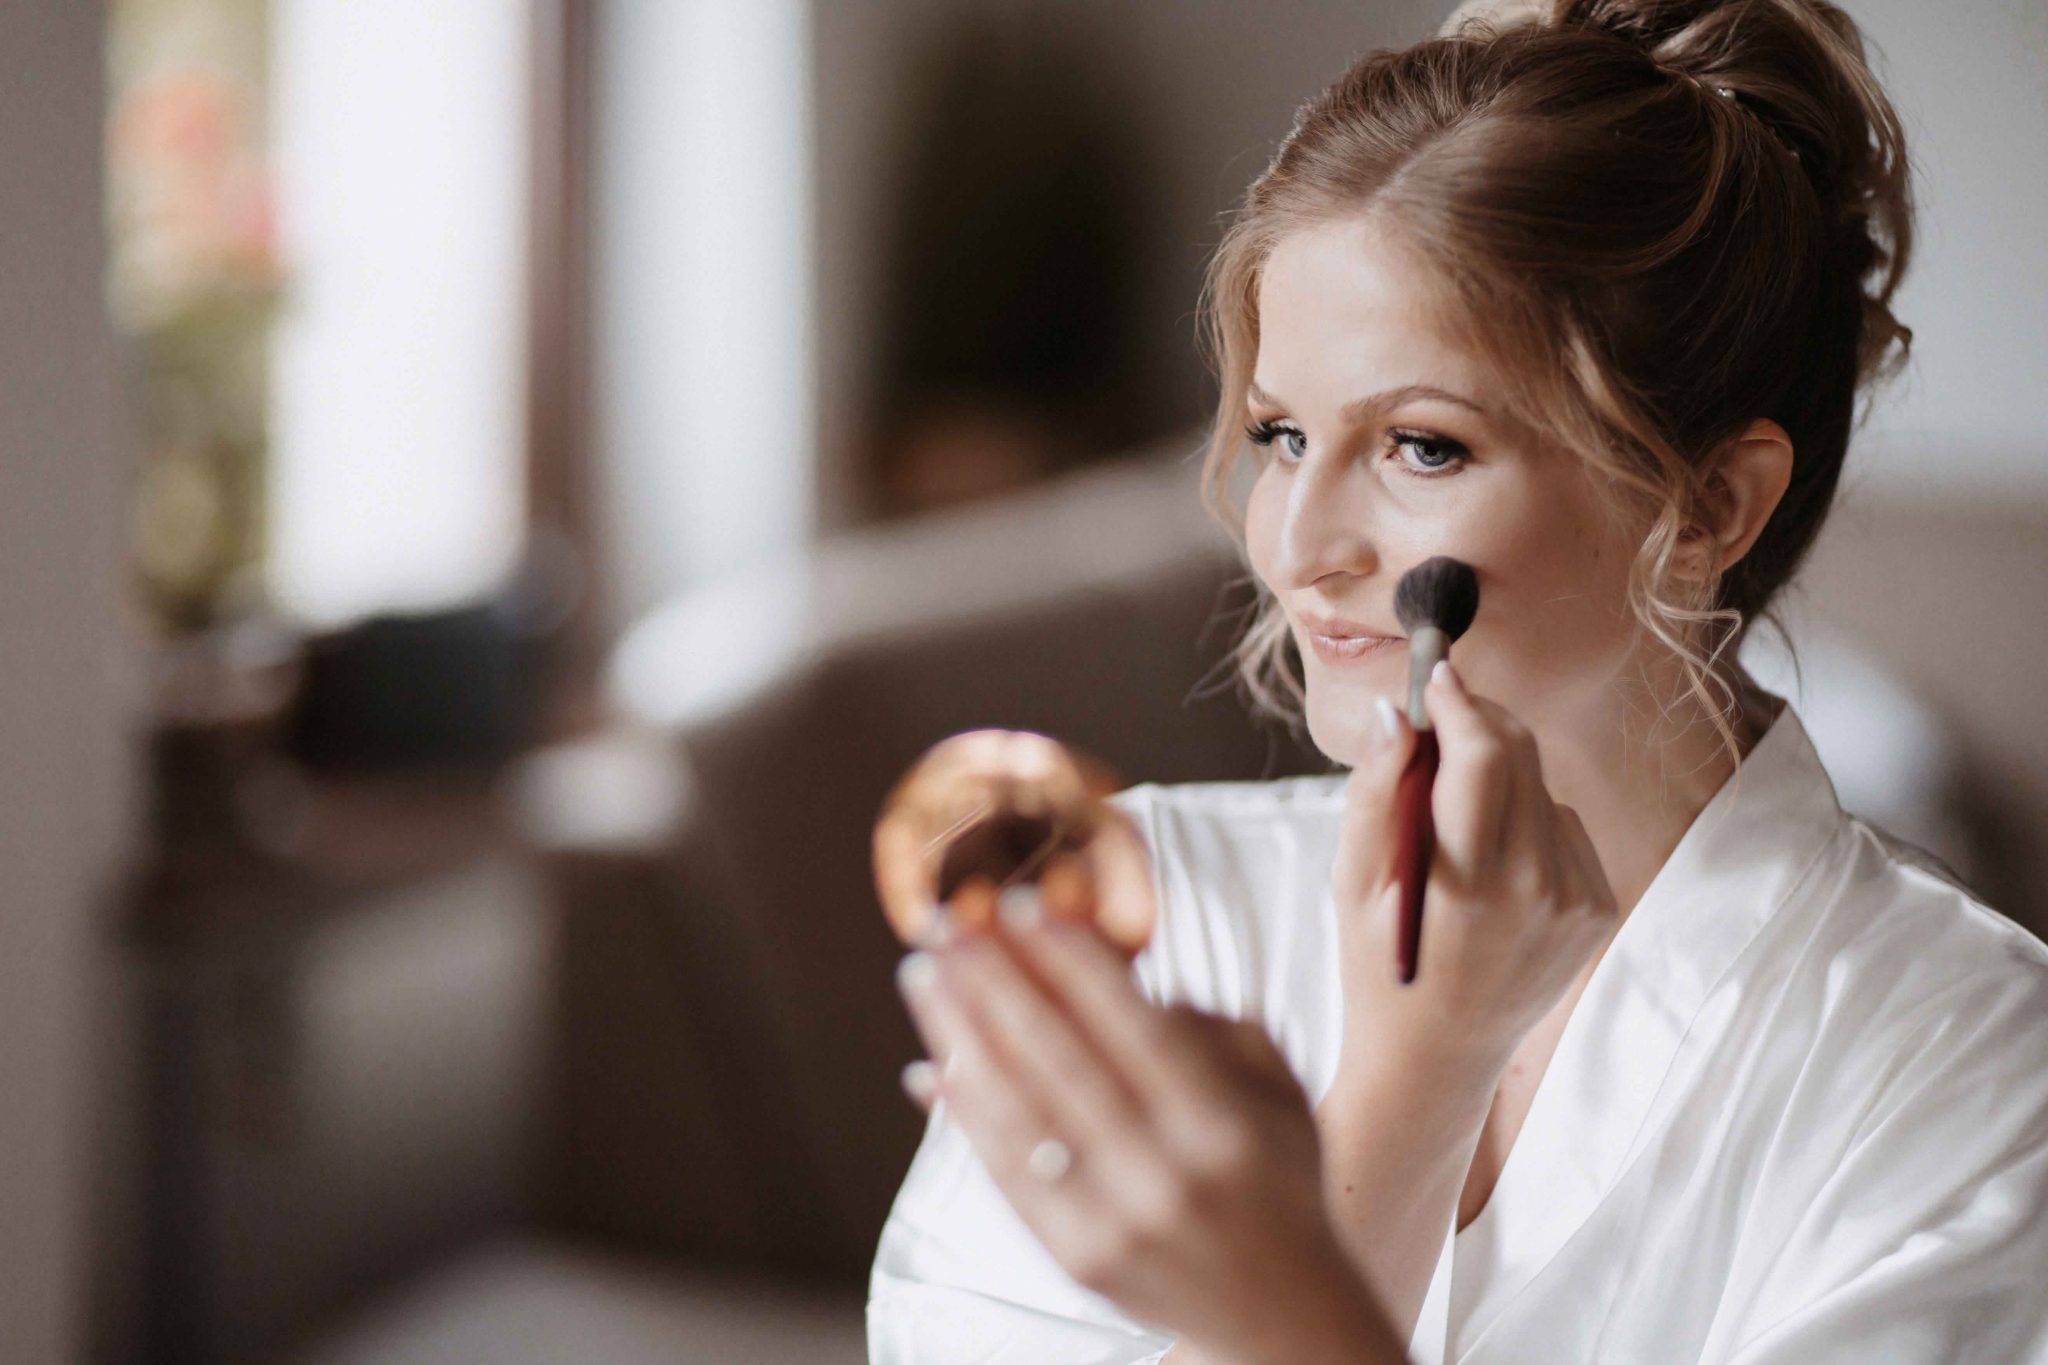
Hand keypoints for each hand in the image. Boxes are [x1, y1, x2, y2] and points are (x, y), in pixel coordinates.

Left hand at [895, 895, 1402, 1364]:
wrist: (1284, 1313)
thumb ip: (1211, 1024)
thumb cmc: (1278, 1177)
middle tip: (949, 924)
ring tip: (925, 976)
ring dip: (962, 1036)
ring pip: (1019, 1112)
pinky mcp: (1074, 1258)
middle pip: (1060, 1059)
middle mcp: (1165, 1174)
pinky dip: (965, 1114)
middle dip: (997, 980)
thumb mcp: (1279, 1088)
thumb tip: (1112, 980)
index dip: (1072, 961)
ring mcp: (1113, 1222)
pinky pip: (1005, 1173)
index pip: (1132, 1025)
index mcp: (1223, 1124)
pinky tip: (933, 1065)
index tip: (1021, 905)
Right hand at [1330, 658, 1618, 1080]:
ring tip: (1453, 827)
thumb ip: (1375, 794)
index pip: (1484, 753)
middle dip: (1477, 724)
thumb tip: (1398, 715)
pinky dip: (1526, 823)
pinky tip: (1491, 866)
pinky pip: (1563, 827)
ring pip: (1542, 786)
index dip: (1458, 701)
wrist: (1438, 1058)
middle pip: (1520, 754)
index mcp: (1470, 883)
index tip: (1435, 676)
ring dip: (1498, 777)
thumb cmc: (1379, 967)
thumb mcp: (1352, 885)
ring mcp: (1577, 902)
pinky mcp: (1599, 910)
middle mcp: (1538, 889)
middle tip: (1433, 726)